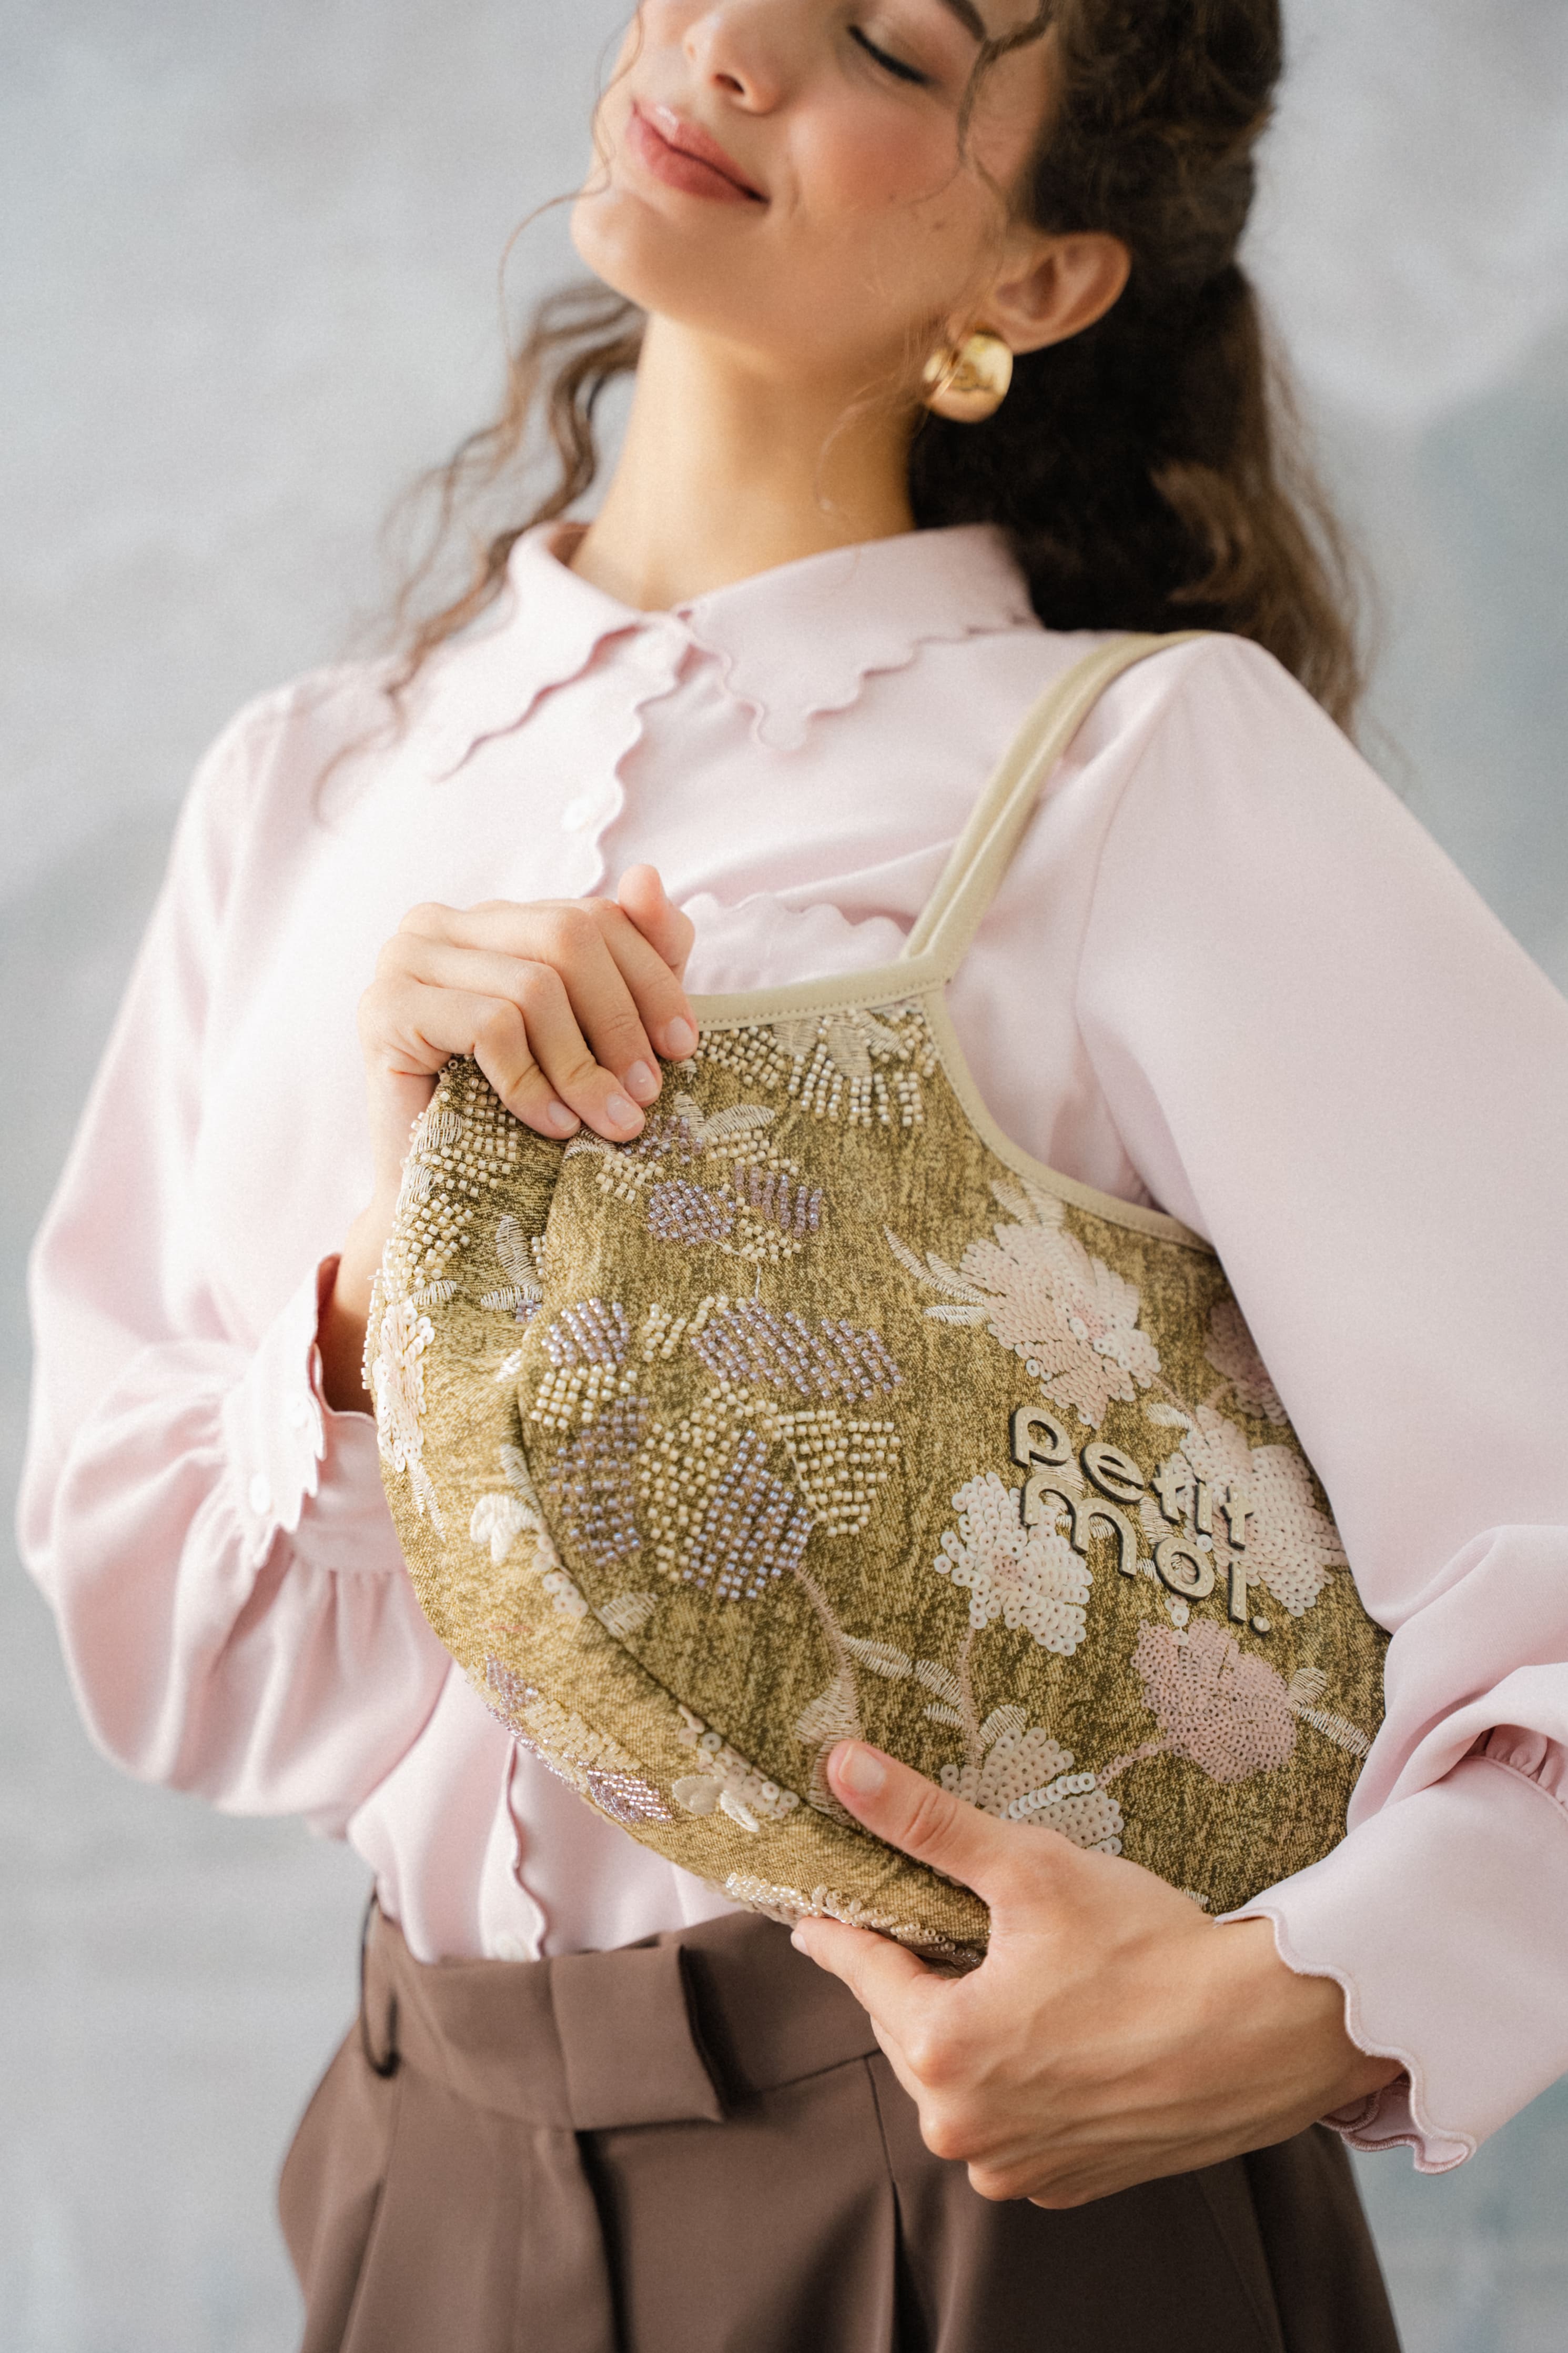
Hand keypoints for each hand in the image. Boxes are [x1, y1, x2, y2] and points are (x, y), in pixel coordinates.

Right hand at [318, 865, 694, 1410]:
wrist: (437, 1197)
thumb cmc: (521, 1113)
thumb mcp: (598, 1030)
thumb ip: (636, 952)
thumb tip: (649, 876)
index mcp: (494, 918)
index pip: (592, 915)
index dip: (650, 979)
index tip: (684, 1048)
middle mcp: (442, 923)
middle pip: (566, 938)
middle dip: (620, 1022)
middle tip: (646, 1095)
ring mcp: (404, 960)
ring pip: (532, 987)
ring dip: (582, 1066)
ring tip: (608, 1122)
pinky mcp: (384, 1009)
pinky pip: (488, 1026)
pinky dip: (532, 1082)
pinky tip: (551, 1125)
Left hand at [792, 1742, 1401, 2209]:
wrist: (1266, 2033)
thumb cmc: (1149, 1948)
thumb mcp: (1027, 1867)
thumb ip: (926, 1821)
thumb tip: (842, 1766)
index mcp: (940, 2049)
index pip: (859, 1970)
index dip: (838, 1930)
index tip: (814, 1916)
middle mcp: (963, 2128)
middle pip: (907, 2028)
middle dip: (918, 1979)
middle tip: (938, 1932)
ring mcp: (1016, 2166)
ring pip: (957, 2082)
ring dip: (969, 2034)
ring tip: (1011, 1982)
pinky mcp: (1066, 2184)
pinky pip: (1012, 2125)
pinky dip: (1019, 2084)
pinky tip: (1057, 2040)